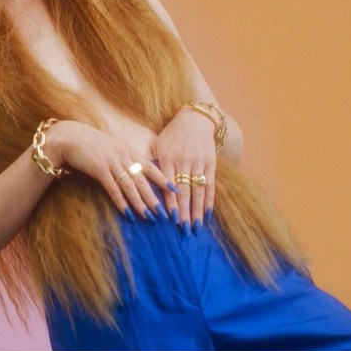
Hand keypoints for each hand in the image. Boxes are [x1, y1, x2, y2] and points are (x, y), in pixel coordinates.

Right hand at [49, 120, 171, 221]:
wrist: (69, 137)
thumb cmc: (89, 143)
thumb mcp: (111, 147)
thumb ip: (123, 158)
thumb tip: (133, 171)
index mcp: (127, 150)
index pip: (150, 166)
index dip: (162, 179)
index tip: (174, 190)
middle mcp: (123, 156)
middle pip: (143, 180)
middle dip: (155, 198)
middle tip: (165, 213)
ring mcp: (112, 162)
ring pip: (131, 186)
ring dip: (141, 203)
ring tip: (150, 217)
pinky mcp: (99, 169)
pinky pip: (113, 188)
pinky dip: (121, 202)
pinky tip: (128, 213)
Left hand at [151, 108, 216, 233]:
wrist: (195, 119)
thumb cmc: (172, 135)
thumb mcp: (157, 145)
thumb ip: (150, 163)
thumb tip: (139, 182)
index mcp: (168, 159)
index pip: (167, 186)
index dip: (170, 203)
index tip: (169, 220)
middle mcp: (184, 162)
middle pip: (184, 192)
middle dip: (184, 213)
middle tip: (183, 230)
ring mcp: (198, 163)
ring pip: (198, 191)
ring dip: (197, 211)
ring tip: (196, 227)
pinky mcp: (210, 164)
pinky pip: (210, 185)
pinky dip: (209, 201)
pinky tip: (208, 214)